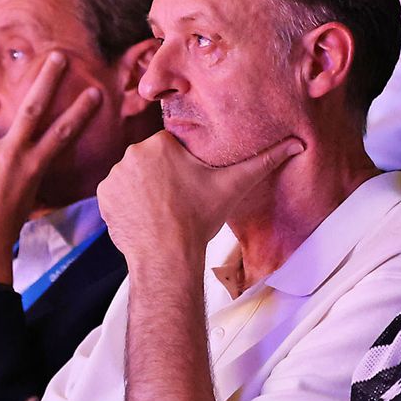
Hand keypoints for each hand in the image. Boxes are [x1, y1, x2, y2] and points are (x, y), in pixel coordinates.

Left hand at [0, 51, 103, 279]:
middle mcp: (15, 155)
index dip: (80, 112)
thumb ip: (20, 165)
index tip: (94, 92)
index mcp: (34, 166)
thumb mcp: (25, 193)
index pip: (62, 134)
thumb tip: (9, 147)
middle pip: (33, 108)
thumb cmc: (6, 222)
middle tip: (58, 55)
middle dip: (47, 79)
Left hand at [96, 132, 303, 274]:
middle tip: (179, 199)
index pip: (173, 146)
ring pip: (135, 175)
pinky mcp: (103, 196)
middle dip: (164, 176)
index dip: (184, 164)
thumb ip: (264, 161)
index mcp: (160, 143)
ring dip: (146, 188)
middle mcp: (132, 154)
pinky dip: (129, 202)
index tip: (192, 183)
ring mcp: (114, 176)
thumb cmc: (199, 219)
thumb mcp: (233, 186)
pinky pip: (118, 193)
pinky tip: (146, 216)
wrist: (166, 256)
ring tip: (163, 210)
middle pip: (153, 160)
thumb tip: (297, 144)